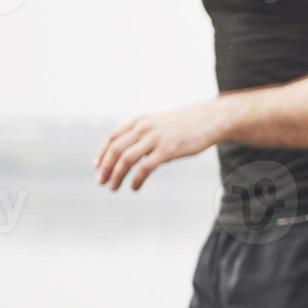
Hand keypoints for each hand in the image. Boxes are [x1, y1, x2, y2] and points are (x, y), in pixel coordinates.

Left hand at [94, 100, 225, 191]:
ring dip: (116, 175)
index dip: (102, 153)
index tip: (97, 167)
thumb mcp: (161, 125)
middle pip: (116, 149)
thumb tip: (138, 159)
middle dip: (105, 168)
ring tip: (113, 187)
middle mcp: (144, 128)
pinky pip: (145, 167)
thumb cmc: (187, 125)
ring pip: (126, 159)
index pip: (113, 137)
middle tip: (100, 182)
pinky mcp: (167, 150)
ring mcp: (155, 138)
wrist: (210, 120)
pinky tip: (134, 188)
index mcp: (140, 121)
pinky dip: (136, 180)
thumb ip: (146, 138)